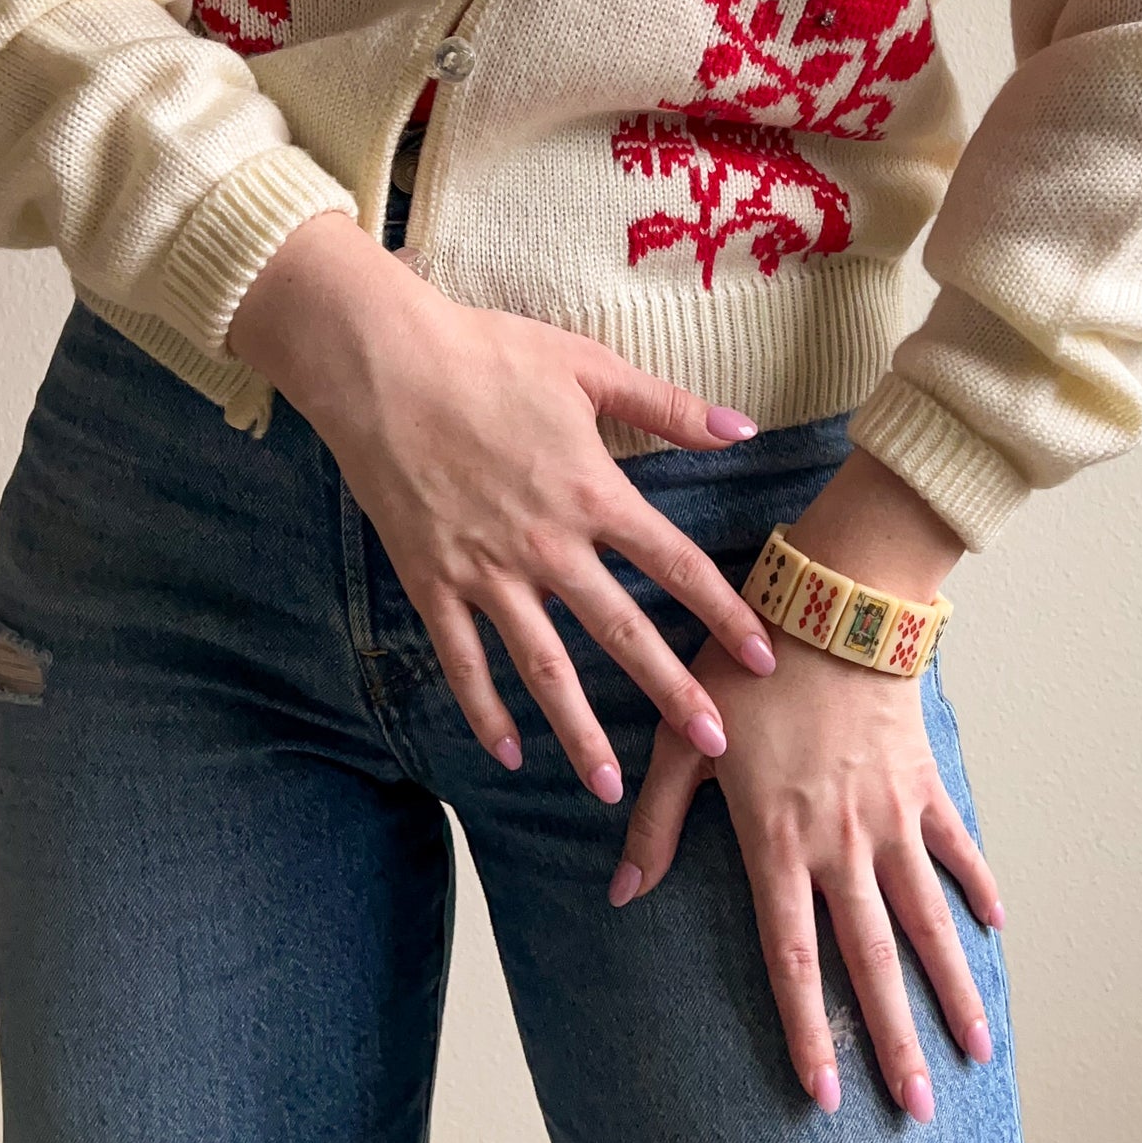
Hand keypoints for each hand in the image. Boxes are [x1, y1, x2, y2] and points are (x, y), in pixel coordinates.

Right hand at [226, 212, 778, 800]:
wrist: (380, 363)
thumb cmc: (486, 355)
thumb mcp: (587, 366)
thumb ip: (669, 407)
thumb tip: (744, 429)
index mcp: (592, 493)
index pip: (675, 566)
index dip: (724, 614)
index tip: (762, 660)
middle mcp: (546, 546)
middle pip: (621, 634)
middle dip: (672, 694)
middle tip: (712, 748)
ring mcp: (485, 571)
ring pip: (542, 668)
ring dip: (580, 731)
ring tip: (612, 788)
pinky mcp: (432, 582)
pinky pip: (462, 660)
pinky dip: (483, 710)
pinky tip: (508, 753)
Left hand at [607, 450, 1002, 1120]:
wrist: (831, 603)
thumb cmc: (748, 667)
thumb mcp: (683, 738)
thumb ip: (656, 821)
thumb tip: (621, 894)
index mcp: (776, 839)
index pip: (791, 954)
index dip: (806, 1026)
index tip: (823, 1090)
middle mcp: (841, 843)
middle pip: (871, 958)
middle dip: (892, 1038)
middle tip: (917, 1106)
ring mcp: (890, 816)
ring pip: (927, 918)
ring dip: (952, 986)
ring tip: (978, 1048)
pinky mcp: (923, 781)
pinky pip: (956, 846)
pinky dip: (977, 885)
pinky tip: (996, 928)